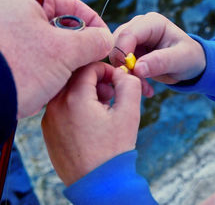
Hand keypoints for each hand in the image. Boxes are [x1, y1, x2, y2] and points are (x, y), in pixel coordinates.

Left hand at [0, 0, 113, 117]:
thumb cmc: (20, 69)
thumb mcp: (66, 51)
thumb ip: (95, 41)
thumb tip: (107, 40)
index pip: (71, 4)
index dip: (94, 22)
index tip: (106, 40)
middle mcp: (13, 13)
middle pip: (62, 26)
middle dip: (79, 46)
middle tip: (91, 61)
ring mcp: (9, 37)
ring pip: (52, 45)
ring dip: (67, 61)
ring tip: (70, 76)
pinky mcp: (9, 59)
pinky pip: (39, 59)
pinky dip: (51, 70)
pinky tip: (54, 84)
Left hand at [41, 62, 140, 185]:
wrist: (98, 183)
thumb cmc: (114, 149)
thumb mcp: (129, 113)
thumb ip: (128, 84)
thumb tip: (121, 73)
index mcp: (74, 98)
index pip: (88, 67)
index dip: (106, 69)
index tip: (117, 80)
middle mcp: (56, 106)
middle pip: (76, 78)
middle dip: (97, 81)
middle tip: (111, 96)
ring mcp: (49, 119)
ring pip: (68, 92)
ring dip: (87, 94)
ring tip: (103, 109)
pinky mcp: (49, 131)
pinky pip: (62, 108)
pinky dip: (77, 106)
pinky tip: (91, 122)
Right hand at [109, 12, 205, 96]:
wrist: (190, 65)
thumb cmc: (189, 58)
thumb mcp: (180, 60)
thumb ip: (160, 62)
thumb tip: (137, 68)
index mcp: (152, 23)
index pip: (127, 34)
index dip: (123, 53)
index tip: (129, 73)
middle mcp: (138, 27)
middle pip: (116, 44)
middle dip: (124, 66)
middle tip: (139, 85)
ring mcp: (132, 39)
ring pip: (116, 56)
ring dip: (127, 75)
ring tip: (146, 89)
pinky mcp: (129, 52)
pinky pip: (121, 66)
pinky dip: (131, 78)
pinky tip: (146, 89)